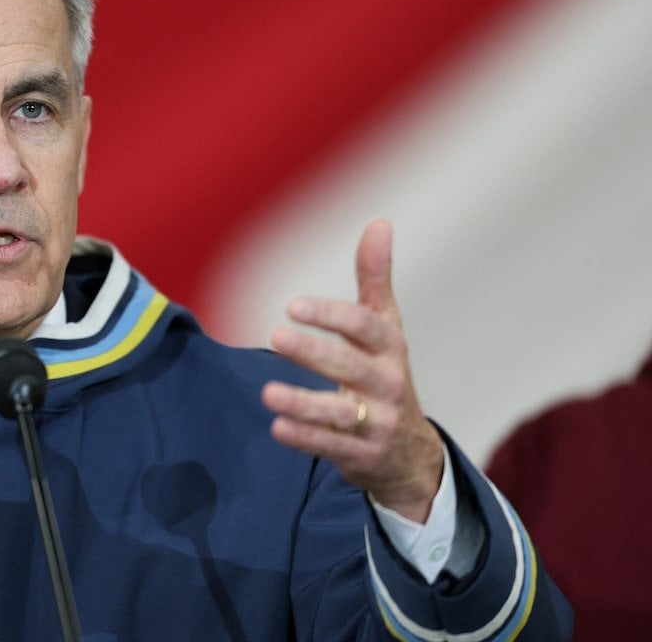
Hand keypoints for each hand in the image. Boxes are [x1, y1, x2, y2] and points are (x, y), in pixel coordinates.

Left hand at [260, 218, 443, 521]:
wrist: (410, 453)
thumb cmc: (385, 374)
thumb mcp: (385, 327)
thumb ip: (375, 278)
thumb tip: (379, 221)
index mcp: (390, 349)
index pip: (366, 327)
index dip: (332, 315)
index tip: (294, 304)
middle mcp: (387, 384)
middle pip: (352, 367)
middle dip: (314, 352)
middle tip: (275, 336)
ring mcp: (377, 423)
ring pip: (341, 414)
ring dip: (304, 403)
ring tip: (267, 392)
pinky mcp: (362, 455)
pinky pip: (331, 447)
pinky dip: (305, 438)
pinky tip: (276, 428)